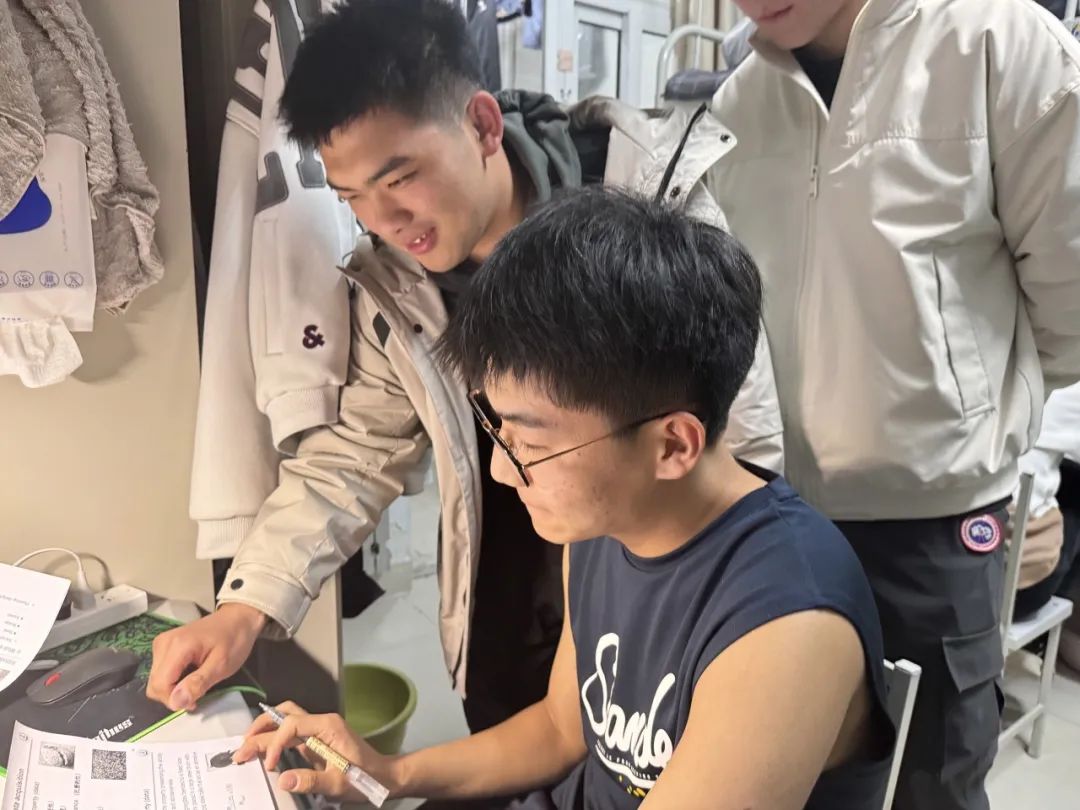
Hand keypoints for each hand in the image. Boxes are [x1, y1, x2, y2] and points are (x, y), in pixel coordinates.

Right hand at [147, 603, 266, 711]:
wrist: (238, 618)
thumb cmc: (234, 639)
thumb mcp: (222, 665)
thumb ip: (198, 684)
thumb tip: (176, 702)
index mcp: (177, 646)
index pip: (159, 685)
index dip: (174, 700)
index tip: (195, 701)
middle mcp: (163, 643)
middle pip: (154, 684)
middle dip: (174, 695)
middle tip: (199, 690)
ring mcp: (162, 643)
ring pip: (156, 681)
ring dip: (174, 688)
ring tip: (197, 680)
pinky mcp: (164, 646)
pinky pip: (161, 673)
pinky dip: (174, 679)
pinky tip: (191, 673)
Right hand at [234, 702, 399, 800]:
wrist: (383, 776)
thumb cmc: (366, 776)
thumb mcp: (339, 782)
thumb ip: (311, 780)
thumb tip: (283, 779)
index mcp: (328, 726)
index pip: (292, 724)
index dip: (275, 743)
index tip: (268, 765)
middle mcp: (322, 723)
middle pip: (285, 715)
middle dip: (260, 730)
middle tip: (241, 749)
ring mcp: (318, 731)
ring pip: (286, 719)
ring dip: (265, 729)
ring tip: (246, 744)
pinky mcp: (316, 741)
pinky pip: (291, 733)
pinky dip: (274, 739)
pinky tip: (262, 749)